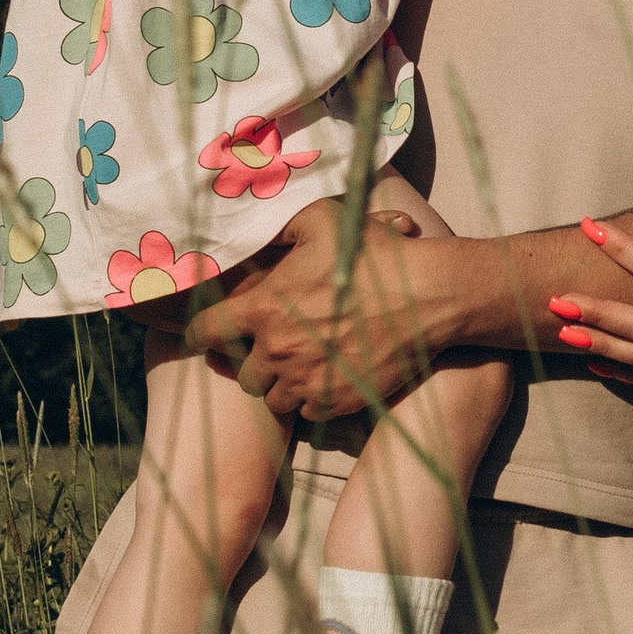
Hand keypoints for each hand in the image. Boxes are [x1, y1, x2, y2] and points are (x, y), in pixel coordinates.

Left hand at [182, 200, 432, 417]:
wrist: (430, 297)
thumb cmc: (376, 255)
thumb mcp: (321, 220)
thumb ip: (278, 227)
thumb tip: (252, 232)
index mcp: (264, 309)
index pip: (204, 333)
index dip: (202, 332)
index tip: (209, 332)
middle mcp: (279, 351)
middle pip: (243, 374)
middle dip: (254, 359)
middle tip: (275, 344)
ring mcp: (308, 381)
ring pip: (273, 399)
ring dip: (281, 383)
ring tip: (302, 362)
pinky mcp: (337, 402)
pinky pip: (306, 413)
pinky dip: (310, 399)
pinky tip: (326, 375)